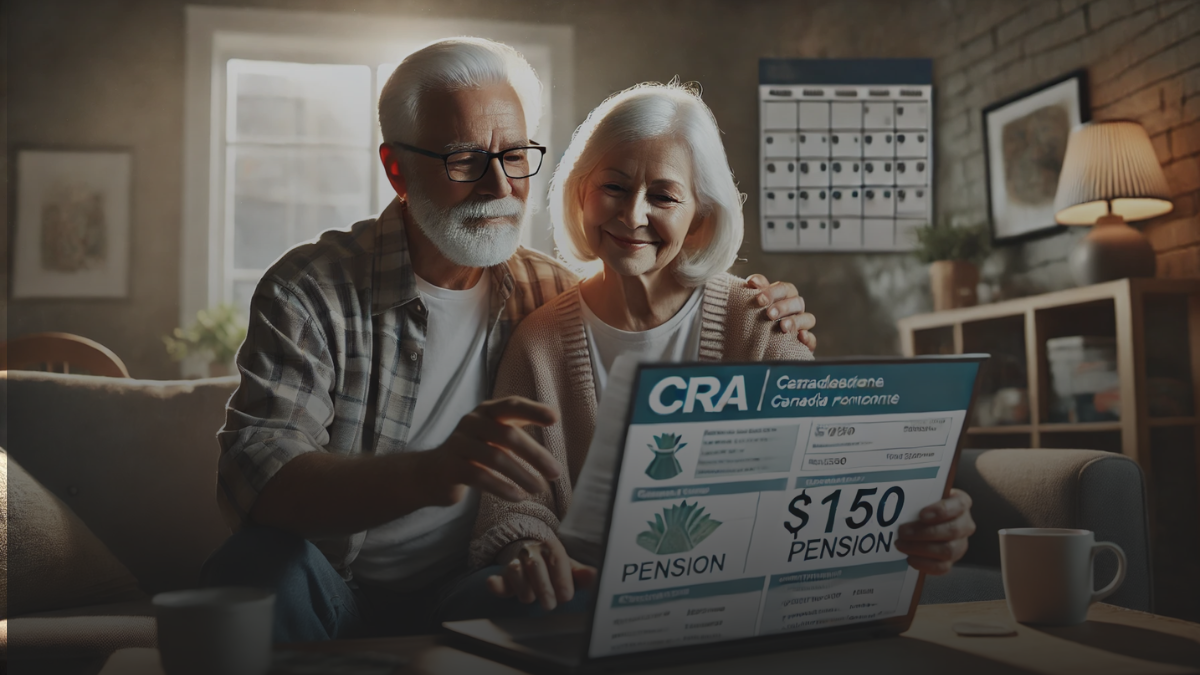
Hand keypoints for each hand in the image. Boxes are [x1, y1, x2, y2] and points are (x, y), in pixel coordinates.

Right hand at [420, 396, 561, 505]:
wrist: (431, 473)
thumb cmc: (474, 453)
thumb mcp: (493, 436)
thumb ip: (516, 431)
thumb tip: (553, 437)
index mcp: (486, 411)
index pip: (511, 405)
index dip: (533, 410)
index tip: (554, 418)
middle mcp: (471, 422)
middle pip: (508, 435)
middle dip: (535, 455)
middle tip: (556, 473)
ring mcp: (459, 444)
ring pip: (496, 458)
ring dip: (522, 475)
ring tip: (539, 489)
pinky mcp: (451, 467)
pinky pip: (480, 477)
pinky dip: (502, 488)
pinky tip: (518, 497)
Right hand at [486, 538, 597, 609]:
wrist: (527, 547)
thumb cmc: (551, 562)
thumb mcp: (568, 565)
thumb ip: (581, 574)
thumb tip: (596, 577)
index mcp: (551, 546)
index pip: (557, 560)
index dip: (562, 579)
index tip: (566, 596)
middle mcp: (532, 549)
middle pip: (536, 566)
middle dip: (544, 589)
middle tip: (550, 604)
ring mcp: (515, 560)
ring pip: (516, 572)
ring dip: (525, 590)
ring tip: (531, 597)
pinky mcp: (502, 574)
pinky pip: (498, 578)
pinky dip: (495, 583)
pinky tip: (494, 584)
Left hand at [745, 274, 816, 351]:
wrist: (752, 345)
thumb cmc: (752, 319)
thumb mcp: (751, 305)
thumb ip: (753, 291)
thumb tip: (752, 281)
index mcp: (784, 297)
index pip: (783, 289)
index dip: (772, 292)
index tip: (759, 298)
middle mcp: (795, 309)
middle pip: (796, 302)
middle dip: (783, 307)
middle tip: (769, 314)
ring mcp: (802, 326)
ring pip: (807, 319)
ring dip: (795, 321)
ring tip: (783, 327)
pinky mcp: (805, 344)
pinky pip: (812, 340)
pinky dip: (808, 338)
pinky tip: (800, 336)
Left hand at [895, 488, 975, 574]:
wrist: (926, 519)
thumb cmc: (924, 502)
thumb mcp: (924, 493)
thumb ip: (919, 493)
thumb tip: (900, 492)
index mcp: (961, 503)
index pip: (960, 505)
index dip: (942, 511)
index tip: (922, 515)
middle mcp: (965, 524)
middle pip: (952, 531)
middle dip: (924, 533)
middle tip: (903, 532)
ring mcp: (960, 544)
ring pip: (948, 551)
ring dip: (921, 548)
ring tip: (901, 544)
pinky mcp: (951, 560)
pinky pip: (942, 567)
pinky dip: (924, 564)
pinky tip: (910, 558)